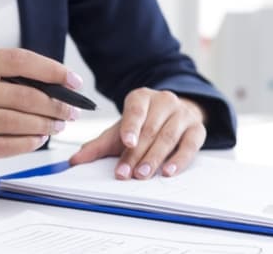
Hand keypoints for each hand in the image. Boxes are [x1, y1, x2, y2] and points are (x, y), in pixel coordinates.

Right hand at [0, 48, 82, 172]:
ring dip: (43, 125)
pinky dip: (26, 144)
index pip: (17, 60)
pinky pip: (2, 146)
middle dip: (53, 105)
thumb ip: (11, 79)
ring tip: (57, 126)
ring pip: (13, 122)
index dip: (50, 69)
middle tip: (70, 111)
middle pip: (20, 95)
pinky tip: (38, 140)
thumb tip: (58, 87)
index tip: (73, 81)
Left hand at [69, 88, 205, 178]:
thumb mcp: (119, 132)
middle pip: (150, 129)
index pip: (136, 110)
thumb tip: (75, 161)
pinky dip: (179, 160)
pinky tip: (168, 171)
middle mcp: (165, 101)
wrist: (172, 116)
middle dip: (137, 153)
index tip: (127, 142)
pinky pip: (190, 145)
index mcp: (142, 97)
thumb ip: (98, 145)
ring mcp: (183, 114)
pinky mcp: (197, 129)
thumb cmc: (144, 125)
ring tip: (143, 174)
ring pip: (169, 137)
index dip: (131, 127)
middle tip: (127, 173)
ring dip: (155, 158)